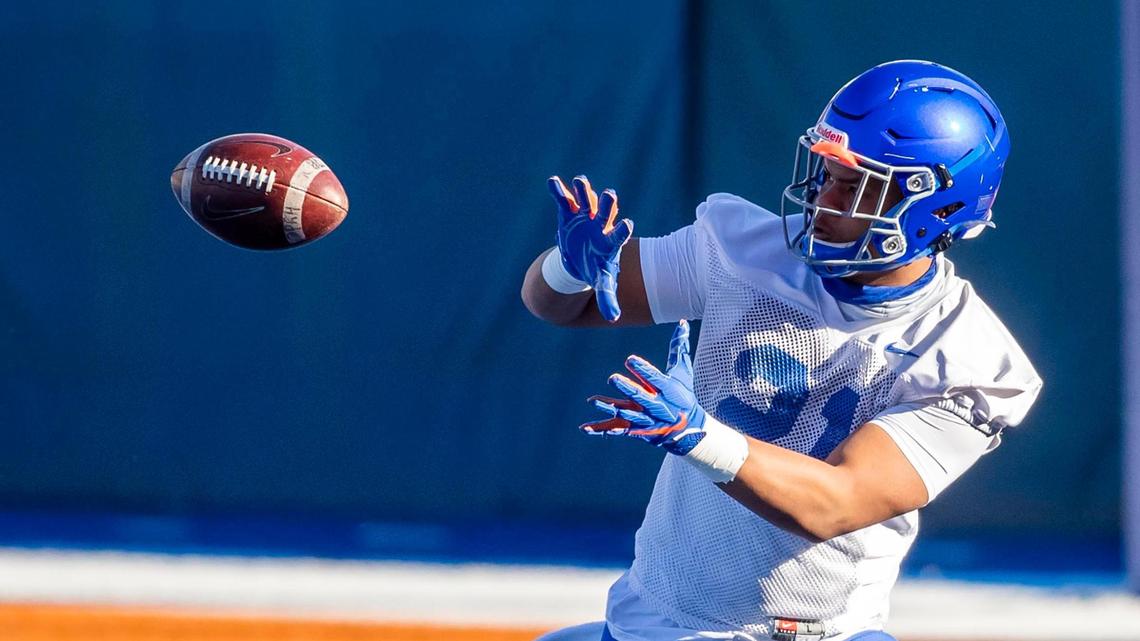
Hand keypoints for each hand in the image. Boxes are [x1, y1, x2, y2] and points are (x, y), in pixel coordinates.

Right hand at [547, 175, 633, 321]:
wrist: (580, 259)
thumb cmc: (595, 269)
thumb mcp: (602, 283)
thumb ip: (608, 298)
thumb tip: (614, 318)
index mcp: (610, 241)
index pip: (619, 234)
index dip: (622, 230)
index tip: (628, 224)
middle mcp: (600, 224)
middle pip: (606, 212)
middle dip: (607, 204)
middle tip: (609, 196)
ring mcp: (585, 216)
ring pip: (587, 200)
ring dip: (584, 191)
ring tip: (579, 181)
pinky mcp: (569, 212)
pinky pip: (564, 199)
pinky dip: (559, 191)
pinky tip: (552, 182)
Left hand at [582, 320, 707, 454]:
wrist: (686, 428)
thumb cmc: (683, 394)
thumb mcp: (683, 371)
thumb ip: (679, 348)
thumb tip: (682, 322)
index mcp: (668, 390)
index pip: (654, 378)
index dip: (642, 370)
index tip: (630, 359)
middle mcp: (656, 405)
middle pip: (639, 396)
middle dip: (626, 388)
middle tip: (612, 378)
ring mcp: (644, 419)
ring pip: (625, 413)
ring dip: (610, 407)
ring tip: (594, 400)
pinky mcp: (634, 428)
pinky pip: (615, 429)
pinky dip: (600, 429)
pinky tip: (584, 427)